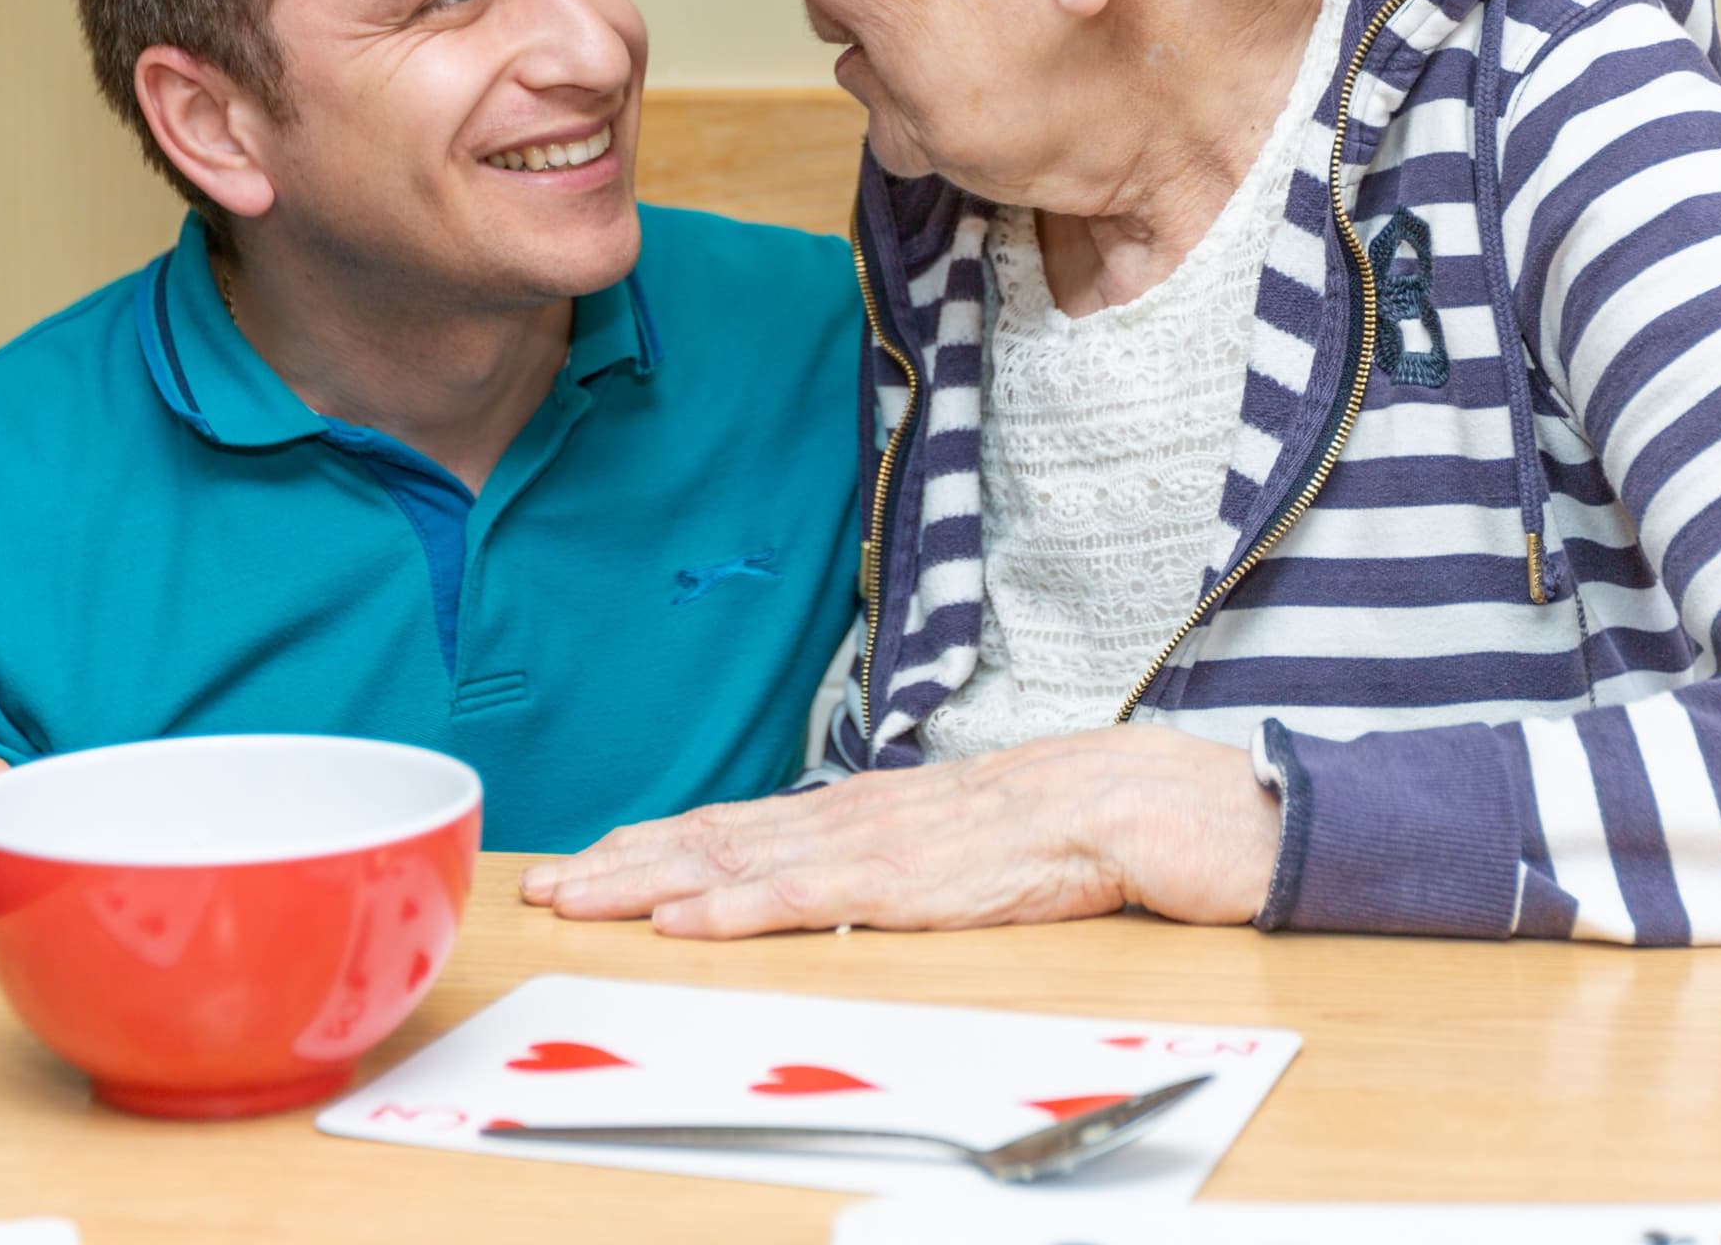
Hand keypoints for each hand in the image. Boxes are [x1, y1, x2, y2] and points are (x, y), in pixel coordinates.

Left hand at [518, 729, 1279, 938]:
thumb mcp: (988, 846)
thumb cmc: (1094, 824)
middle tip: (547, 884)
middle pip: (727, 835)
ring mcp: (893, 843)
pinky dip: (741, 903)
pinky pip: (815, 895)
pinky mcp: (924, 878)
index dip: (668, 841)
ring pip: (748, 859)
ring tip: (582, 897)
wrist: (1172, 803)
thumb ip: (926, 862)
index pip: (752, 825)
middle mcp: (871, 815)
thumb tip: (867, 887)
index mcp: (885, 812)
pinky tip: (687, 917)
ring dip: (655, 880)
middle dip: (630, 860)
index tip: (594, 857)